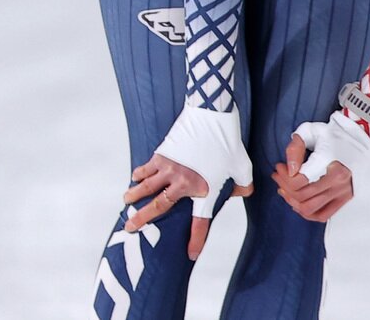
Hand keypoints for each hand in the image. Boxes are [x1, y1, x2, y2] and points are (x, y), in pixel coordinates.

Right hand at [124, 104, 253, 259]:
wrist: (210, 115)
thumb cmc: (228, 142)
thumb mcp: (243, 166)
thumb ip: (243, 185)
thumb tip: (240, 193)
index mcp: (203, 190)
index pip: (199, 222)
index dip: (196, 240)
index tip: (190, 255)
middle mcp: (182, 183)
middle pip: (158, 206)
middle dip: (142, 219)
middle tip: (130, 227)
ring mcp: (169, 168)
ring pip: (146, 187)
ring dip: (134, 196)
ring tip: (126, 203)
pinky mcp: (162, 153)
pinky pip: (146, 168)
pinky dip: (139, 174)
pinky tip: (135, 178)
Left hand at [273, 135, 353, 221]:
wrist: (357, 140)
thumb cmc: (333, 134)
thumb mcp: (311, 132)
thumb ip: (296, 147)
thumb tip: (290, 170)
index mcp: (331, 163)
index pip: (300, 181)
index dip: (284, 176)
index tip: (280, 166)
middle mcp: (339, 182)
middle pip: (302, 196)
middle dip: (284, 186)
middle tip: (278, 176)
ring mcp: (343, 193)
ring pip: (309, 208)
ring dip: (291, 200)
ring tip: (284, 189)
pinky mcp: (344, 199)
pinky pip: (322, 215)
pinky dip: (306, 212)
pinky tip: (296, 202)